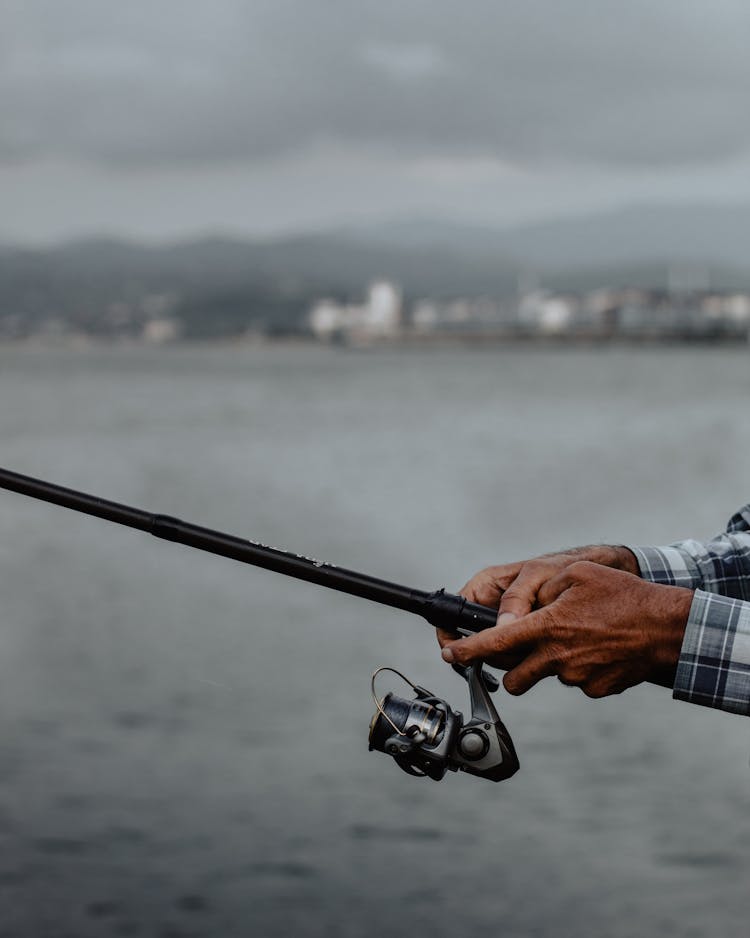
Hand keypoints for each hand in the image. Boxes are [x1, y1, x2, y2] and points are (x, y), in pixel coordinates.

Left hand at [440, 561, 692, 697]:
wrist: (667, 629)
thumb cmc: (623, 595)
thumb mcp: (577, 575)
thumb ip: (540, 592)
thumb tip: (516, 615)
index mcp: (546, 627)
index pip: (494, 644)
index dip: (466, 652)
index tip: (449, 655)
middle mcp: (556, 657)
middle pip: (514, 679)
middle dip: (512, 670)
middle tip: (526, 651)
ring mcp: (576, 677)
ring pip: (547, 677)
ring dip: (551, 664)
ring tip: (578, 640)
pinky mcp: (595, 690)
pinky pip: (576, 682)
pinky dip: (580, 670)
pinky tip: (598, 650)